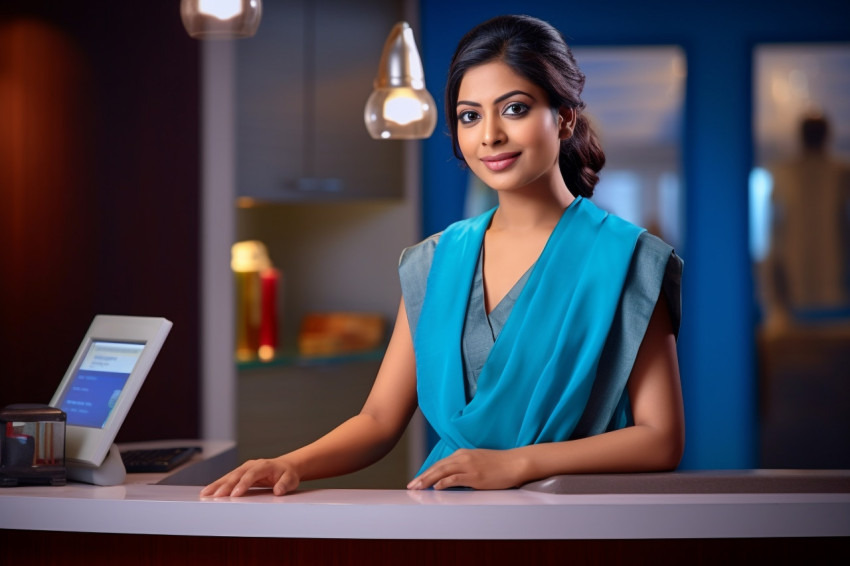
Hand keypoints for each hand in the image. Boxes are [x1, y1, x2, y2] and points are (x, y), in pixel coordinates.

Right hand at [200, 456, 300, 496]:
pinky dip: (218, 484)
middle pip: (237, 475)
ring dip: (217, 485)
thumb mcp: (291, 479)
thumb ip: (285, 484)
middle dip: (225, 485)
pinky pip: (228, 478)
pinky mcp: (240, 473)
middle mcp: (252, 465)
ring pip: (229, 476)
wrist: (286, 466)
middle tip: (215, 496)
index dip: (243, 484)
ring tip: (205, 494)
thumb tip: (278, 490)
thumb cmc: (288, 474)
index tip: (235, 494)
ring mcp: (245, 468)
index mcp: (264, 465)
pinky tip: (208, 491)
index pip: (251, 475)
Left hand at [407, 448, 524, 490]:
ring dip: (428, 480)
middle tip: (411, 485)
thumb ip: (463, 467)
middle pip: (437, 467)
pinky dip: (444, 482)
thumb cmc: (499, 464)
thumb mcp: (477, 462)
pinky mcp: (475, 475)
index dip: (427, 472)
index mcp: (462, 454)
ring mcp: (469, 465)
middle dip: (423, 476)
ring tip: (418, 487)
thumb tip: (451, 479)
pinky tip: (436, 487)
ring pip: (442, 471)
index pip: (440, 464)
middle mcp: (463, 457)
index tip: (417, 480)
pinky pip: (456, 478)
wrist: (515, 462)